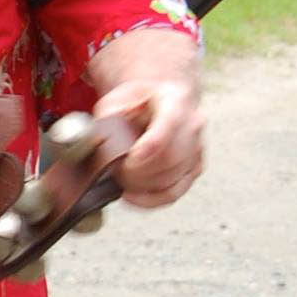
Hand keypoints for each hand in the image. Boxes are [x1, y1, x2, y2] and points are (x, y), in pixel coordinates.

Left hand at [94, 76, 203, 207]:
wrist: (162, 100)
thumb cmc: (139, 100)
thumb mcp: (118, 97)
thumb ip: (109, 116)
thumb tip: (100, 139)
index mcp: (176, 101)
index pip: (168, 127)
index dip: (148, 149)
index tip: (127, 162)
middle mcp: (192, 126)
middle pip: (171, 158)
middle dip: (140, 172)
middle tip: (115, 172)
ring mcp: (196, 149)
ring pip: (174, 178)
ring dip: (143, 186)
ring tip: (120, 181)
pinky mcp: (193, 169)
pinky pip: (175, 192)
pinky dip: (152, 199)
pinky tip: (132, 197)